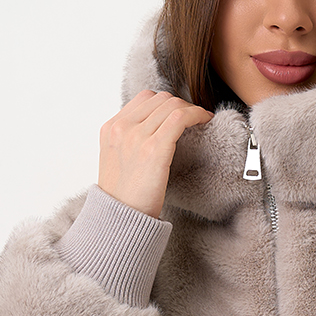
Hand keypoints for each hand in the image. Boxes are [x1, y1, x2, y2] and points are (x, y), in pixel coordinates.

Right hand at [97, 89, 212, 218]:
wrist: (120, 218)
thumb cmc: (124, 196)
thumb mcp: (117, 160)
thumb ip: (129, 140)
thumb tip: (153, 128)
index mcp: (110, 128)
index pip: (144, 98)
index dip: (167, 102)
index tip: (179, 113)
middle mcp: (121, 128)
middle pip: (160, 98)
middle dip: (181, 104)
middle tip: (194, 117)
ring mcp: (136, 136)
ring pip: (172, 105)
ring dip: (191, 109)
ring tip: (201, 119)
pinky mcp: (154, 148)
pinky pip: (180, 117)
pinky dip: (196, 114)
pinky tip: (205, 119)